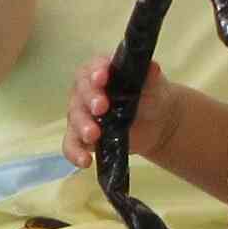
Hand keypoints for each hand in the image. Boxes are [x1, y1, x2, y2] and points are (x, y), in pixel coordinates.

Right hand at [66, 52, 180, 170]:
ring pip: (74, 119)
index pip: (92, 69)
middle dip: (89, 100)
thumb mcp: (153, 84)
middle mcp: (86, 92)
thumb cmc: (149, 95)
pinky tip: (86, 161)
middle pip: (80, 93)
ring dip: (82, 126)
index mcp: (100, 72)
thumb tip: (152, 67)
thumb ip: (150, 75)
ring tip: (94, 135)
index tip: (102, 78)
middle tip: (101, 108)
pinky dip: (75, 153)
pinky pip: (71, 145)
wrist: (156, 122)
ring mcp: (82, 115)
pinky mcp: (82, 137)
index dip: (95, 72)